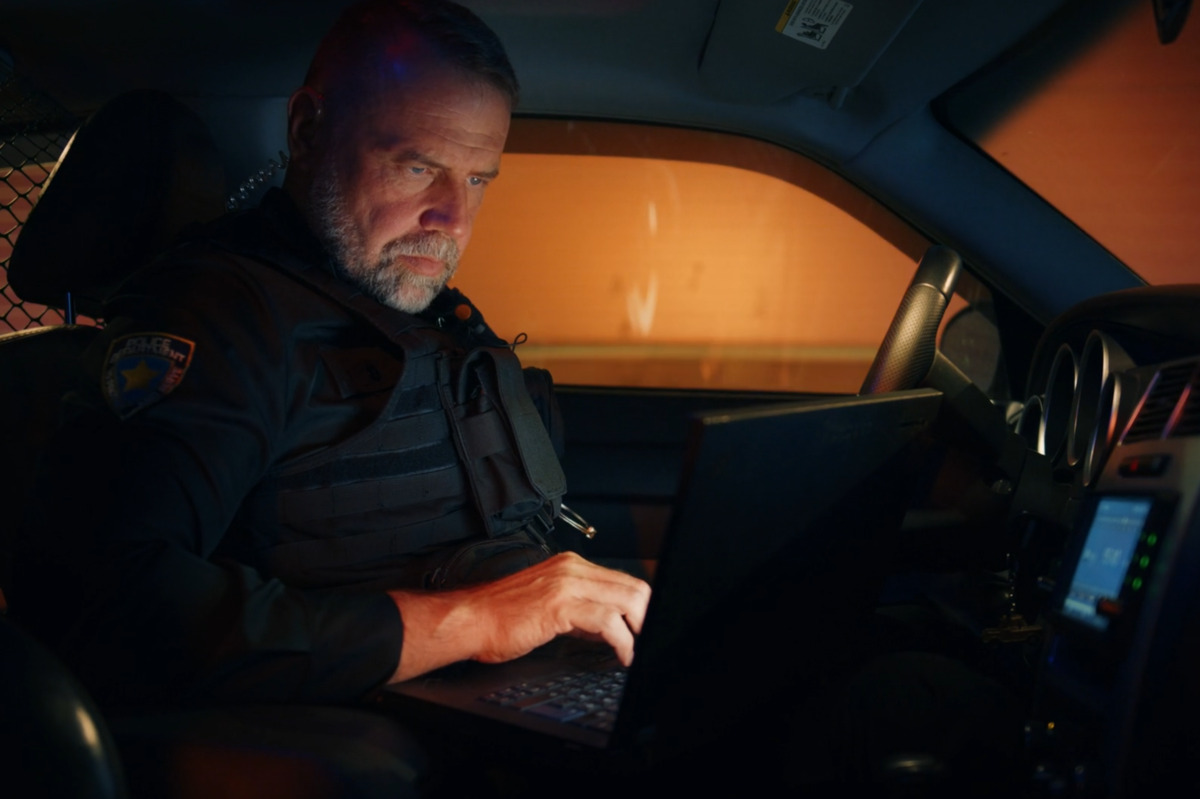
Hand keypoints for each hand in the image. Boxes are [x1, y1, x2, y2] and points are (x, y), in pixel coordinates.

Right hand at [387, 552, 650, 681]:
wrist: (469, 620)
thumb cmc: (499, 616)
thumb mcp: (548, 605)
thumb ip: (580, 611)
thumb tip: (609, 627)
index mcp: (570, 565)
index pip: (622, 580)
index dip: (639, 607)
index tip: (644, 628)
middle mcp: (571, 568)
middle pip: (632, 586)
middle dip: (646, 617)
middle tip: (646, 640)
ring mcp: (566, 584)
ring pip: (626, 599)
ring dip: (639, 629)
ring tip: (637, 650)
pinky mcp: (560, 605)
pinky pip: (607, 621)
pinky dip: (622, 641)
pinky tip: (622, 655)